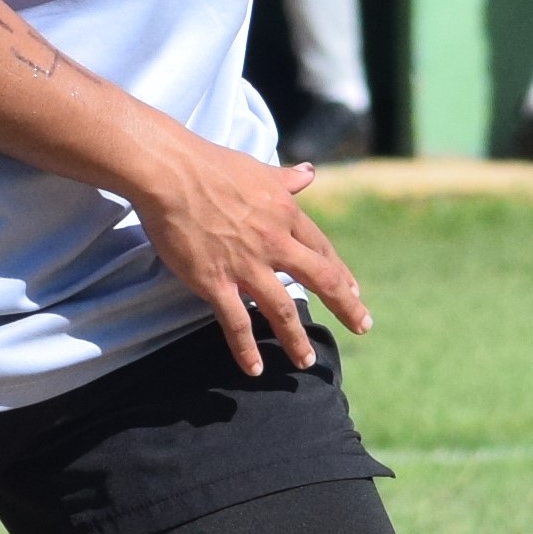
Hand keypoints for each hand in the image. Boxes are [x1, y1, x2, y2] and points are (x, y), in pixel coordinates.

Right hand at [117, 122, 368, 376]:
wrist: (170, 173)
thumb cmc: (210, 165)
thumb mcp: (258, 170)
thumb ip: (286, 179)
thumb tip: (309, 172)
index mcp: (285, 215)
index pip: (322, 250)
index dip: (341, 274)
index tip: (353, 291)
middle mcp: (275, 243)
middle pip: (320, 280)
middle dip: (345, 307)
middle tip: (362, 326)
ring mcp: (246, 266)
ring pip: (282, 310)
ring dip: (296, 339)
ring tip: (306, 361)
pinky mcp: (215, 281)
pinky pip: (236, 322)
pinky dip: (245, 348)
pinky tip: (253, 368)